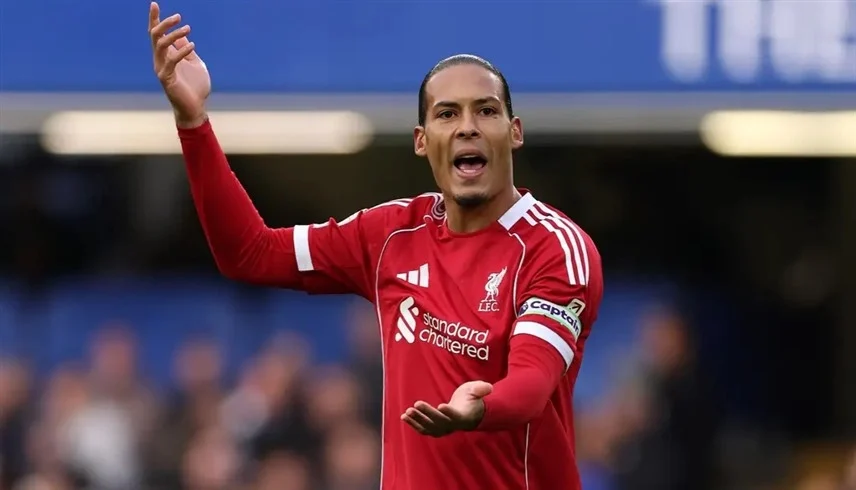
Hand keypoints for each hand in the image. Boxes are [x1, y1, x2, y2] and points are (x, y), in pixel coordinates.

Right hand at [148, 2, 210, 127]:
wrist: (195, 108)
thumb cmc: (195, 87)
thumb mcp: (194, 63)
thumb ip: (186, 50)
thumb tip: (183, 35)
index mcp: (166, 55)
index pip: (156, 34)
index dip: (154, 19)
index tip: (154, 4)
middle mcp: (160, 60)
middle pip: (155, 36)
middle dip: (163, 23)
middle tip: (177, 16)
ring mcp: (161, 68)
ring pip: (161, 45)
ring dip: (174, 35)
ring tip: (187, 28)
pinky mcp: (166, 78)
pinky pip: (171, 60)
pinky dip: (182, 51)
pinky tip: (193, 45)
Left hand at [401, 381, 492, 436]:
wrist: (468, 413)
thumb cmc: (472, 399)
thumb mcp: (476, 390)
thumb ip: (480, 389)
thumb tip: (489, 387)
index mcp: (463, 416)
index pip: (456, 416)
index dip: (448, 412)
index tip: (441, 405)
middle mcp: (452, 425)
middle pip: (439, 421)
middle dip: (427, 413)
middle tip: (416, 404)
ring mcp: (443, 428)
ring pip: (429, 427)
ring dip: (418, 420)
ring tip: (407, 411)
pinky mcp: (435, 428)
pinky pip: (423, 429)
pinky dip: (413, 424)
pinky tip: (403, 417)